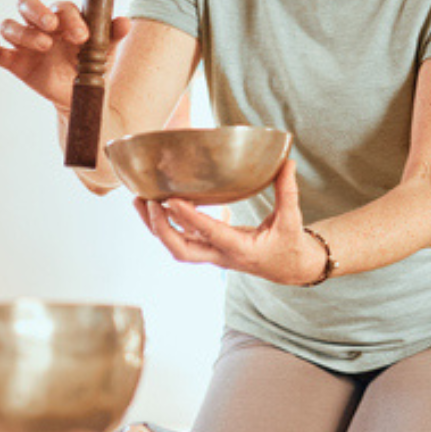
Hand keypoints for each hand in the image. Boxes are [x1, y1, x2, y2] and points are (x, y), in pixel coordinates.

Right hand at [0, 0, 131, 110]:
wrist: (81, 94)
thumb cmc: (91, 64)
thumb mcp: (105, 50)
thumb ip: (112, 34)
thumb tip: (125, 22)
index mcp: (62, 17)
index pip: (60, 7)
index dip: (69, 17)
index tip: (82, 36)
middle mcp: (40, 24)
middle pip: (27, 3)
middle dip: (37, 11)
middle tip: (52, 26)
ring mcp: (25, 42)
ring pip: (10, 26)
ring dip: (24, 33)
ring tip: (44, 46)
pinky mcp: (14, 62)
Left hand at [134, 160, 325, 284]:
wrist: (289, 269)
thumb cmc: (289, 245)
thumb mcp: (292, 220)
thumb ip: (288, 191)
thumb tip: (287, 162)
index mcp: (240, 249)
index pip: (209, 234)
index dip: (189, 218)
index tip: (171, 199)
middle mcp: (220, 255)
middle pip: (181, 250)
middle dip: (161, 228)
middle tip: (147, 202)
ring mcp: (211, 254)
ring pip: (175, 246)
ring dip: (154, 226)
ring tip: (138, 200)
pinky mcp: (207, 249)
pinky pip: (179, 239)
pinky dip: (164, 224)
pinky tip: (153, 204)